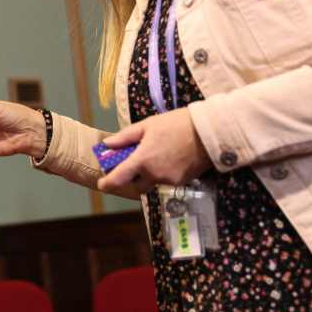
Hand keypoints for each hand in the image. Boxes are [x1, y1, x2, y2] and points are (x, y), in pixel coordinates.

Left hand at [96, 107, 212, 193]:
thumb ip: (125, 137)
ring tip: (155, 156)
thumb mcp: (147, 126)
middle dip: (131, 180)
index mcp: (142, 160)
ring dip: (148, 175)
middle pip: (136, 186)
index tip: (102, 184)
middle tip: (131, 168)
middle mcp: (154, 174)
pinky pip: (167, 181)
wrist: (210, 132)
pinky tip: (169, 159)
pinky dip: (163, 173)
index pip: (119, 178)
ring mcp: (169, 180)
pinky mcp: (183, 182)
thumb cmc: (177, 124)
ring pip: (153, 183)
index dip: (107, 183)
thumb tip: (107, 144)